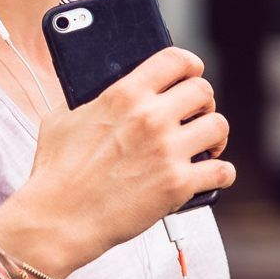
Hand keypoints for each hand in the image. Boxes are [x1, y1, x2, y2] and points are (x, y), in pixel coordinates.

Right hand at [22, 47, 233, 266]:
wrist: (58, 219)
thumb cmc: (57, 171)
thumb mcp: (64, 117)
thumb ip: (91, 97)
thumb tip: (106, 87)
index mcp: (124, 94)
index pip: (177, 60)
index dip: (190, 65)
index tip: (191, 74)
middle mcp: (151, 118)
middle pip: (203, 91)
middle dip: (203, 102)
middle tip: (195, 115)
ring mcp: (167, 151)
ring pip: (218, 127)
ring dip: (215, 136)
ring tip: (205, 145)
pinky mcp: (178, 185)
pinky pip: (223, 171)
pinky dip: (221, 174)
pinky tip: (211, 175)